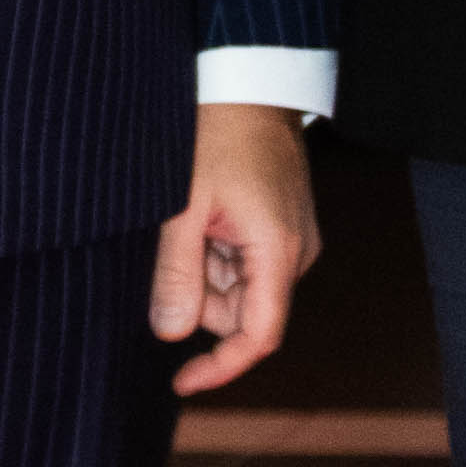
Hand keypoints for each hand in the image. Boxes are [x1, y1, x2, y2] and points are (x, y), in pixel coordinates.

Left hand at [153, 102, 321, 394]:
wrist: (250, 83)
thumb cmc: (217, 136)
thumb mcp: (183, 207)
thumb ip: (176, 274)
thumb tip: (170, 333)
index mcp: (278, 252)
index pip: (258, 336)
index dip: (220, 367)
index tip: (180, 383)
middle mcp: (295, 252)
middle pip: (242, 312)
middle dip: (200, 296)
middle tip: (174, 243)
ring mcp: (292, 239)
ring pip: (238, 287)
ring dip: (205, 269)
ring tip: (190, 216)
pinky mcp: (281, 226)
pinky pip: (243, 261)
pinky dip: (215, 251)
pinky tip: (203, 212)